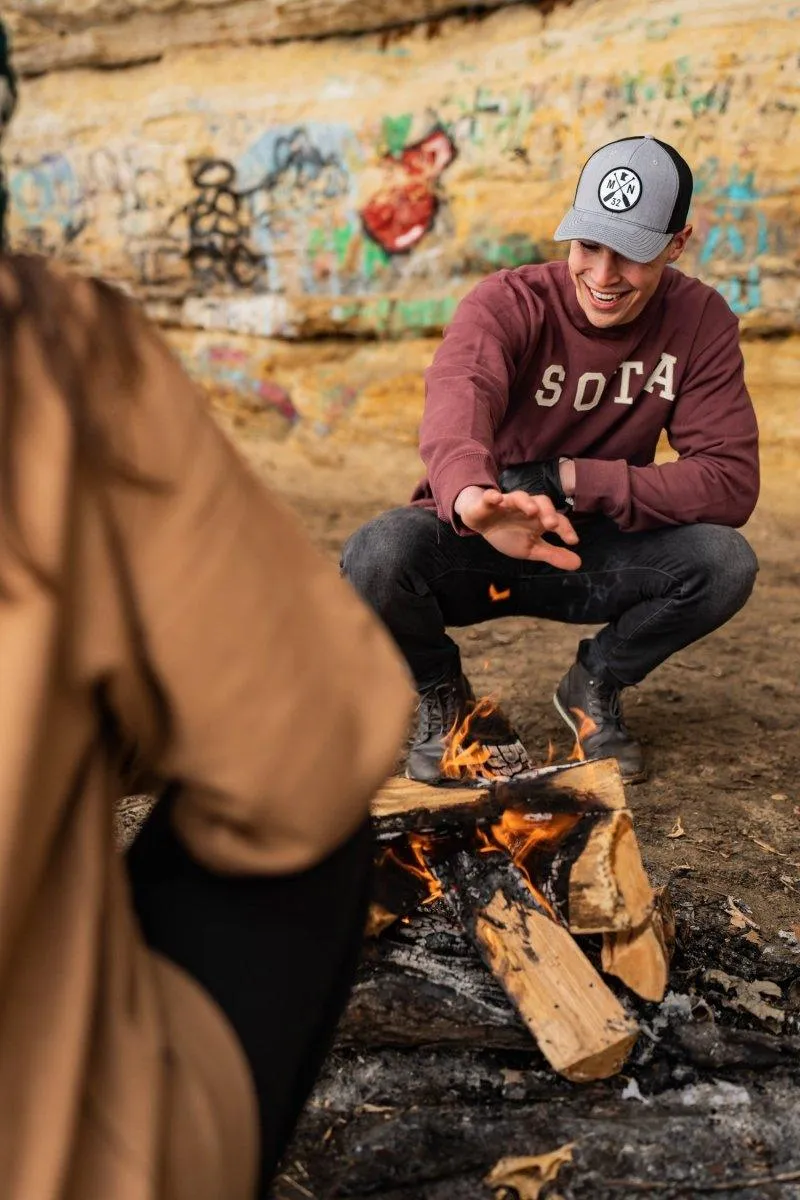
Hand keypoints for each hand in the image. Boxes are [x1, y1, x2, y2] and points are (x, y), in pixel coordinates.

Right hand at [454, 486, 580, 569]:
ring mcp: (508, 503)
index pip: (557, 519)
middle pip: (542, 502)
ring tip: (532, 511)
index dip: (566, 529)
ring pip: (520, 497)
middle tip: (552, 524)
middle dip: (548, 512)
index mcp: (538, 519)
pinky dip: (493, 496)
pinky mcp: (488, 502)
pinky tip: (497, 499)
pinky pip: (490, 496)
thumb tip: (578, 564)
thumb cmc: (510, 533)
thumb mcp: (531, 548)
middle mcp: (526, 508)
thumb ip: (553, 554)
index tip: (573, 541)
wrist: (483, 523)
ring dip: (527, 502)